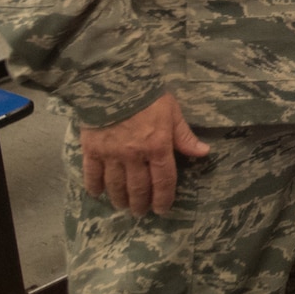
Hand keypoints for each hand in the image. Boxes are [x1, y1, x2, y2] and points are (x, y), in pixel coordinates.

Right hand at [80, 94, 209, 216]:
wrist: (113, 81)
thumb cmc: (147, 95)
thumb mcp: (172, 112)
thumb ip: (184, 136)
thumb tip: (203, 152)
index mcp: (158, 147)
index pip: (164, 181)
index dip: (164, 198)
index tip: (162, 209)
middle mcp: (134, 156)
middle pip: (138, 188)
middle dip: (141, 204)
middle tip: (141, 212)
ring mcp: (111, 154)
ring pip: (116, 186)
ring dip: (120, 199)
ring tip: (123, 206)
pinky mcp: (91, 149)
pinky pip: (92, 174)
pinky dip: (94, 186)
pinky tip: (97, 194)